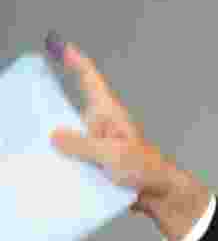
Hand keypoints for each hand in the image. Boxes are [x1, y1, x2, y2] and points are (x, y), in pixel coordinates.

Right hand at [46, 33, 210, 240]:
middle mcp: (102, 126)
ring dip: (59, 146)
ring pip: (70, 138)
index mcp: (109, 114)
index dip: (76, 62)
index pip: (91, 80)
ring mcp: (99, 145)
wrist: (161, 196)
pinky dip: (67, 163)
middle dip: (53, 115)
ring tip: (42, 152)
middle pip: (71, 111)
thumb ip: (82, 145)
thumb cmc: (145, 168)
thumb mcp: (112, 154)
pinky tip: (55, 172)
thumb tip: (55, 136)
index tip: (61, 45)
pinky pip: (76, 158)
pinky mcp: (98, 163)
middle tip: (32, 118)